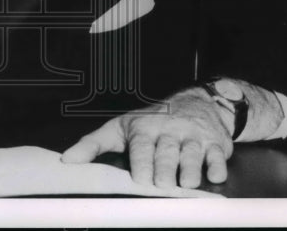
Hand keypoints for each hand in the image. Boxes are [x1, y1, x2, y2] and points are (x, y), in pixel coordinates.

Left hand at [60, 88, 232, 188]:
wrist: (197, 102)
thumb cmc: (152, 120)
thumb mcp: (120, 127)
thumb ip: (93, 144)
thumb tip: (67, 161)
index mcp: (145, 128)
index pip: (143, 146)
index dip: (142, 162)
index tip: (141, 178)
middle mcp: (170, 131)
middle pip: (167, 152)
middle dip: (164, 168)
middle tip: (161, 184)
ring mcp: (194, 137)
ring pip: (192, 154)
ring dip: (190, 169)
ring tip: (185, 184)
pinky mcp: (216, 144)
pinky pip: (218, 156)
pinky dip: (218, 167)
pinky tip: (214, 176)